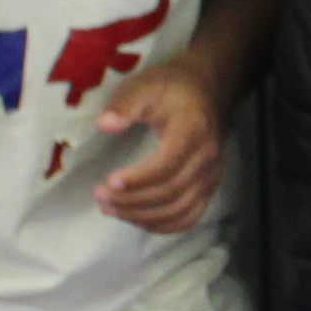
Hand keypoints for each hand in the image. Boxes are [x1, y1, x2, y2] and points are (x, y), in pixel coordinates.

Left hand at [89, 56, 228, 233]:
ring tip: (110, 209)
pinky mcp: (208, 188)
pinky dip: (162, 225)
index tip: (109, 181)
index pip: (167, 164)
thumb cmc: (170, 88)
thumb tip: (105, 125)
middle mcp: (206, 158)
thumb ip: (125, 103)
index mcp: (192, 130)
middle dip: (132, 200)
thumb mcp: (145, 85)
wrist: (205, 91)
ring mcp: (210, 176)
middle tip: (100, 197)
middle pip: (170, 192)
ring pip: (178, 210)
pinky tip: (136, 220)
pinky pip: (188, 217)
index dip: (138, 179)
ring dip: (142, 216)